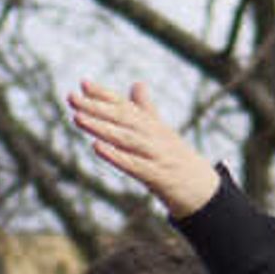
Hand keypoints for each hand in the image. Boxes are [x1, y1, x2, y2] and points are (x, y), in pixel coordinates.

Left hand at [66, 78, 219, 217]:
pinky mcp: (158, 176)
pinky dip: (115, 155)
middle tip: (72, 98)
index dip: (104, 95)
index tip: (82, 83)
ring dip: (101, 128)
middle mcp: (154, 135)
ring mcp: (156, 155)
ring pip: (125, 138)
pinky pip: (134, 165)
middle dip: (95, 108)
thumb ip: (146, 110)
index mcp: (152, 125)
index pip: (124, 106)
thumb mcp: (162, 132)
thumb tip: (137, 84)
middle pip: (122, 119)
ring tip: (78, 118)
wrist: (202, 190)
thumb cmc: (177, 160)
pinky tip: (97, 147)